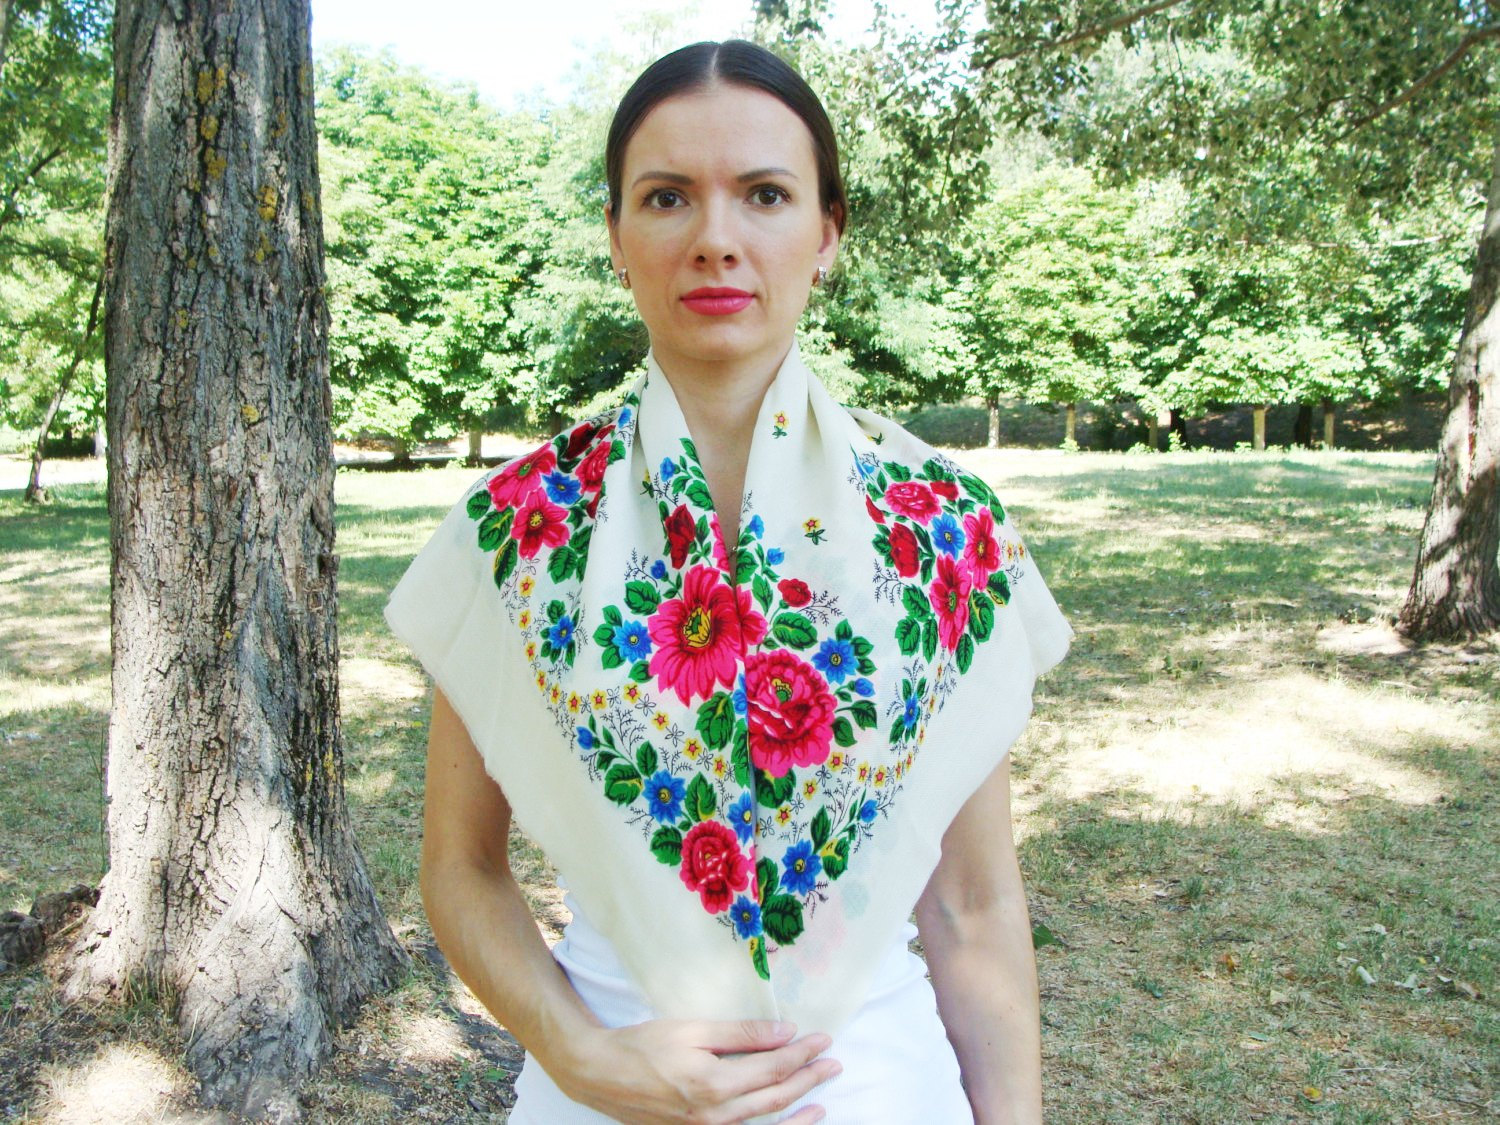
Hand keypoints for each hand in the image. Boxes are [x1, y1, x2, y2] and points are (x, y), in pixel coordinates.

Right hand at [549, 1017, 841, 1123]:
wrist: (599, 1074)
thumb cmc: (643, 1046)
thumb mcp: (693, 1029)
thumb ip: (742, 1034)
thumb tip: (785, 1031)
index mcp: (715, 1085)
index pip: (773, 1069)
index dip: (802, 1054)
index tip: (823, 1040)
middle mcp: (715, 1117)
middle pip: (774, 1098)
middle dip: (808, 1080)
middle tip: (833, 1064)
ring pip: (764, 1124)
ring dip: (796, 1112)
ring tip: (820, 1103)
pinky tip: (783, 1123)